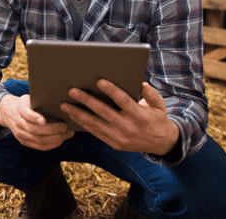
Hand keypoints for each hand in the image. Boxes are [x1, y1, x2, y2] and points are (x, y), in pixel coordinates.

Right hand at [0, 94, 73, 150]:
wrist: (8, 112)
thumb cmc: (25, 104)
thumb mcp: (29, 98)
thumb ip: (40, 101)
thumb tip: (60, 102)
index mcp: (20, 109)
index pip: (26, 114)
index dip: (34, 118)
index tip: (44, 120)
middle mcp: (18, 123)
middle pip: (35, 130)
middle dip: (52, 130)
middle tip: (65, 126)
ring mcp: (20, 134)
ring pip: (39, 140)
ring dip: (55, 139)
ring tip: (67, 134)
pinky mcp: (24, 142)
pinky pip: (39, 146)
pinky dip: (52, 144)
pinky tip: (61, 140)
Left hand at [60, 80, 178, 155]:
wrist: (161, 143)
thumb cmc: (157, 118)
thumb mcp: (159, 105)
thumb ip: (150, 93)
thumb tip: (141, 83)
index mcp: (140, 116)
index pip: (123, 101)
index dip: (112, 91)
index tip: (99, 80)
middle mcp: (129, 128)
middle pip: (104, 112)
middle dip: (86, 101)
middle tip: (72, 91)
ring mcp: (120, 138)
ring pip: (95, 124)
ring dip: (78, 114)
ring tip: (64, 105)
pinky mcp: (114, 144)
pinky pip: (96, 133)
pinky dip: (83, 124)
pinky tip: (73, 116)